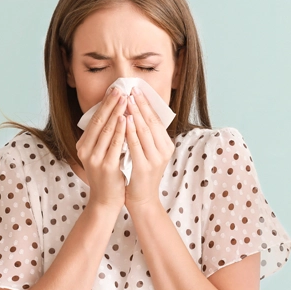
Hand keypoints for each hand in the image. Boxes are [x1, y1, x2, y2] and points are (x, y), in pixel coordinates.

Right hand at [76, 86, 127, 211]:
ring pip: (107, 131)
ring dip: (116, 113)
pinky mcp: (106, 166)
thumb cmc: (107, 176)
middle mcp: (85, 150)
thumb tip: (114, 115)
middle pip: (99, 122)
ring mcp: (94, 158)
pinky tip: (126, 119)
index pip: (94, 120)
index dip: (104, 104)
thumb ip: (104, 138)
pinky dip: (121, 130)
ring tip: (125, 99)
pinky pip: (114, 144)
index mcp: (83, 145)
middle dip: (110, 104)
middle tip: (120, 89)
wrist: (105, 201)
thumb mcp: (101, 154)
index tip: (114, 90)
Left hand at [123, 90, 174, 210]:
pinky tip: (124, 120)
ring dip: (135, 113)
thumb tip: (137, 113)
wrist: (143, 200)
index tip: (137, 90)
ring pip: (144, 131)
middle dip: (141, 104)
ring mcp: (155, 159)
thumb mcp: (148, 152)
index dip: (147, 104)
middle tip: (132, 89)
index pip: (156, 120)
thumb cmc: (141, 174)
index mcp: (166, 145)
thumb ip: (146, 136)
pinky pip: (136, 145)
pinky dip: (130, 131)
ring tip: (127, 100)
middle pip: (151, 122)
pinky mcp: (144, 167)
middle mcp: (164, 150)